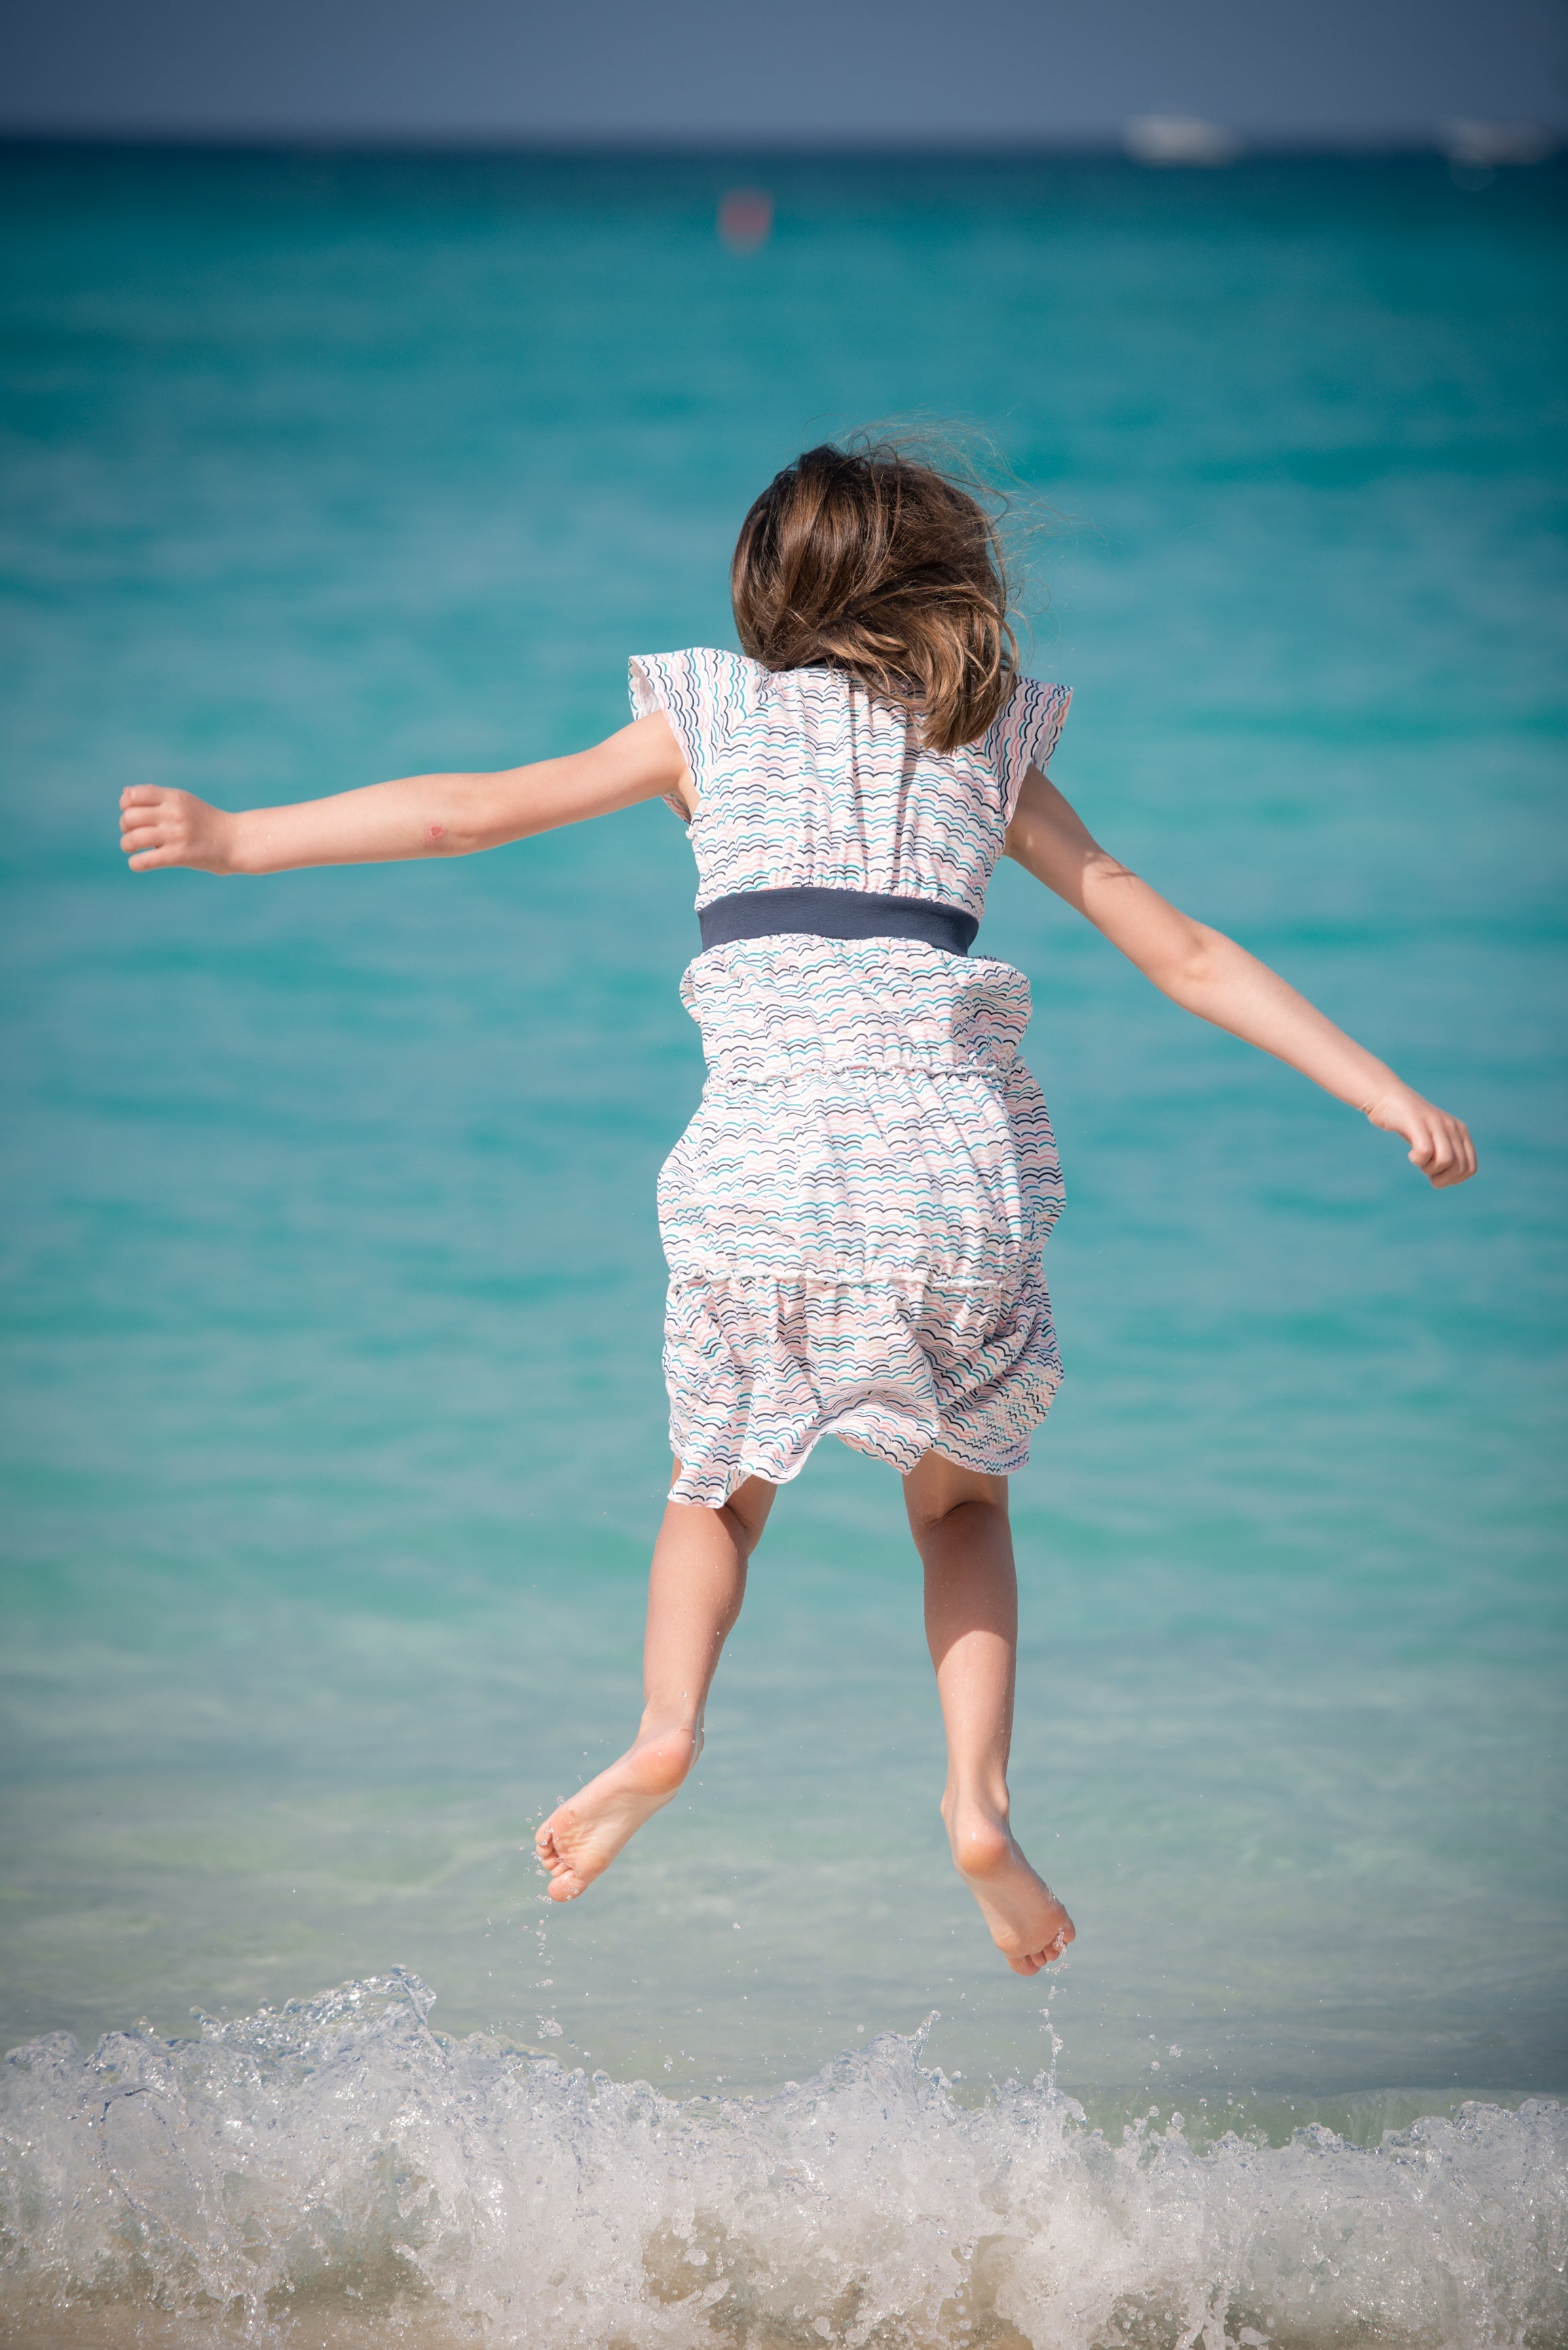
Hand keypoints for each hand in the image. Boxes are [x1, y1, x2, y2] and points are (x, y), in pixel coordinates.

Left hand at [119, 785, 239, 874]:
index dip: (126, 805)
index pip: (135, 795)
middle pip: (130, 817)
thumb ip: (156, 797)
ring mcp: (177, 835)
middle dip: (125, 827)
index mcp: (174, 798)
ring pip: (133, 839)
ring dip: (127, 845)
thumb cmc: (207, 823)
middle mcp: (174, 814)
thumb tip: (124, 795)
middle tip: (133, 834)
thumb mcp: (184, 802)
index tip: (134, 815)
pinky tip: (139, 863)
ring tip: (133, 848)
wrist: (237, 841)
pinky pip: (144, 861)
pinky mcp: (180, 855)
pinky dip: (135, 863)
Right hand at [1362, 1085, 1476, 1187]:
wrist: (1388, 1096)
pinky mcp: (1417, 1121)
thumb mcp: (1433, 1138)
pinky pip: (1425, 1151)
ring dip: (1430, 1169)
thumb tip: (1454, 1177)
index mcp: (1460, 1132)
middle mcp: (1452, 1127)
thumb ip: (1446, 1152)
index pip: (1470, 1168)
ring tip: (1419, 1160)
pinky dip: (1417, 1160)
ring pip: (1446, 1160)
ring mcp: (1435, 1123)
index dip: (1453, 1179)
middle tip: (1426, 1168)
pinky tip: (1411, 1154)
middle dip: (1441, 1178)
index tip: (1436, 1174)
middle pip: (1459, 1168)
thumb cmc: (1409, 1124)